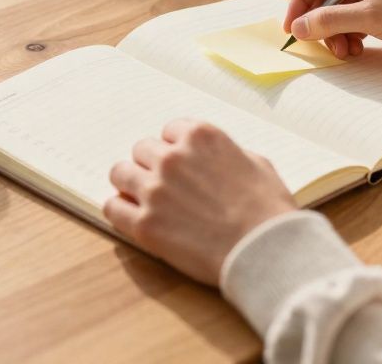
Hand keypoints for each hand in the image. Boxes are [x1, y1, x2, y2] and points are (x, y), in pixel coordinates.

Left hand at [104, 119, 297, 284]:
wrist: (264, 251)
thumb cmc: (269, 211)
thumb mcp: (258, 164)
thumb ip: (227, 153)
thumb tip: (214, 159)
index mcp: (201, 136)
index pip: (170, 131)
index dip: (176, 149)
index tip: (182, 164)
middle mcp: (173, 157)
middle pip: (142, 150)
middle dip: (152, 165)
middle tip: (164, 185)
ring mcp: (155, 190)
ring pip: (120, 173)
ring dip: (131, 184)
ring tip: (143, 199)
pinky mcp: (144, 224)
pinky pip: (112, 208)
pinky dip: (119, 210)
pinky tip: (131, 216)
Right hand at [284, 0, 381, 67]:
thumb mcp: (372, 16)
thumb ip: (330, 20)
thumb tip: (297, 28)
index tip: (292, 26)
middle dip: (319, 21)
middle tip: (316, 44)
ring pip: (339, 12)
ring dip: (335, 34)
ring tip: (344, 51)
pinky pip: (355, 23)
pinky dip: (350, 38)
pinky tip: (356, 51)